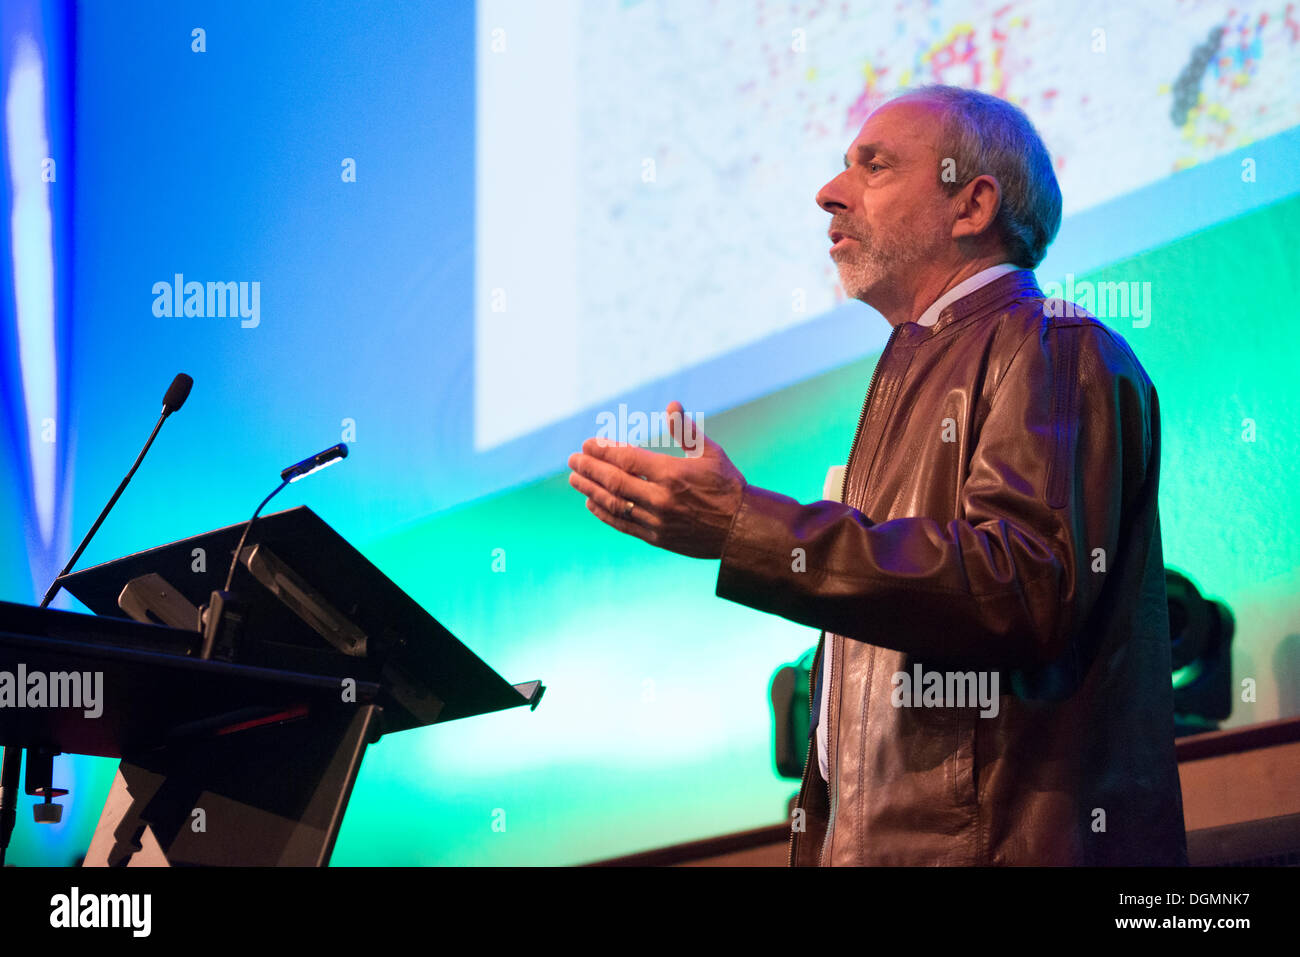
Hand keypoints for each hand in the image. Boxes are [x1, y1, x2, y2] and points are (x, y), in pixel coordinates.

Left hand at [567, 401, 746, 558]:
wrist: (742, 529)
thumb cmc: (727, 485)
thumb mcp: (711, 453)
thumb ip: (686, 431)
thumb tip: (672, 405)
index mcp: (672, 474)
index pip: (627, 459)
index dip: (603, 451)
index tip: (587, 443)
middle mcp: (661, 498)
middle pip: (614, 481)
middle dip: (590, 468)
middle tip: (572, 459)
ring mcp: (657, 521)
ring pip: (615, 504)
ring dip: (591, 490)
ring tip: (574, 478)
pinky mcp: (657, 538)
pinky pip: (624, 524)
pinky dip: (604, 513)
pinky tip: (591, 503)